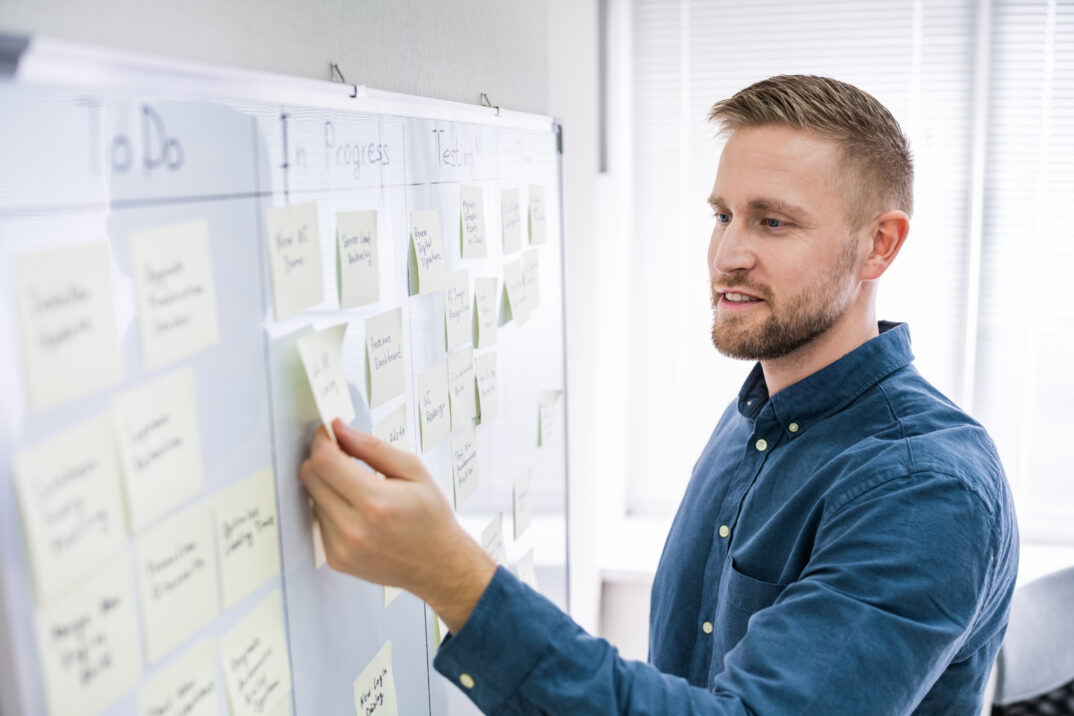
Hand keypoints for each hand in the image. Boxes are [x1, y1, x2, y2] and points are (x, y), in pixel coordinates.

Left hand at [298, 418, 496, 631]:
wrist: (438, 566)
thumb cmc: (432, 517)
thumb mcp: (414, 471)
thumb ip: (372, 447)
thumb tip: (340, 428)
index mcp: (376, 502)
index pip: (325, 462)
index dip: (322, 441)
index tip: (329, 433)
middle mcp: (353, 528)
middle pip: (310, 477)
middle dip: (322, 458)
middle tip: (342, 454)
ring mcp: (341, 547)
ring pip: (313, 498)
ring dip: (328, 484)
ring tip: (358, 488)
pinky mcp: (336, 558)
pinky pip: (320, 520)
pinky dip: (332, 508)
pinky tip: (358, 511)